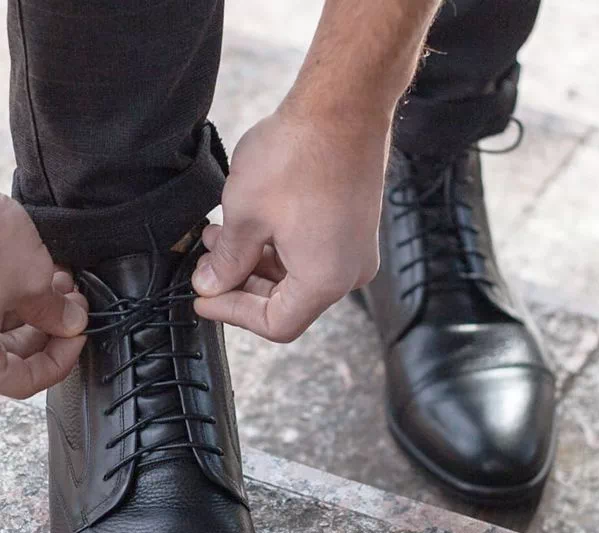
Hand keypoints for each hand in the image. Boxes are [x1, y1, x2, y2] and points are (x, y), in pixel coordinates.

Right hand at [0, 195, 87, 398]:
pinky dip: (16, 293)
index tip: (78, 338)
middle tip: (74, 308)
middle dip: (50, 328)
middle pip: (10, 354)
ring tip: (62, 284)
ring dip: (36, 308)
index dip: (59, 362)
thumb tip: (70, 322)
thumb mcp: (27, 279)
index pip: (21, 382)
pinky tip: (40, 273)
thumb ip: (53, 311)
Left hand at [192, 109, 387, 341]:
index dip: (232, 312)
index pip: (275, 323)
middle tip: (206, 265)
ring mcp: (355, 251)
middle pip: (288, 303)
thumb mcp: (245, 215)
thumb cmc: (299, 154)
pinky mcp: (354, 229)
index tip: (203, 298)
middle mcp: (348, 274)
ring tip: (219, 237)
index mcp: (324, 281)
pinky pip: (312, 255)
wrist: (345, 104)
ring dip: (256, 264)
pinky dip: (279, 249)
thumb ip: (227, 261)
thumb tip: (211, 285)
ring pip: (297, 278)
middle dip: (242, 285)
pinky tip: (250, 226)